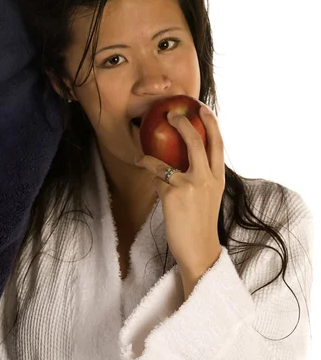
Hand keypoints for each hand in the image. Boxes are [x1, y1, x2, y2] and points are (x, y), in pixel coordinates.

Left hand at [134, 104, 224, 285]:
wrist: (199, 250)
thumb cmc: (200, 224)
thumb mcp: (209, 197)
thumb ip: (202, 178)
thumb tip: (185, 161)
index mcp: (218, 178)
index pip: (219, 144)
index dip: (211, 123)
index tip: (202, 108)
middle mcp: (208, 179)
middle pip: (198, 142)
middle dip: (185, 123)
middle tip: (172, 114)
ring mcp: (191, 186)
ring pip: (169, 159)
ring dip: (152, 151)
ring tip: (142, 145)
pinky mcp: (173, 195)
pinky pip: (156, 177)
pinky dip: (148, 172)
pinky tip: (141, 167)